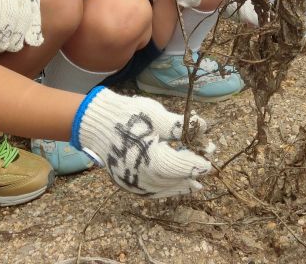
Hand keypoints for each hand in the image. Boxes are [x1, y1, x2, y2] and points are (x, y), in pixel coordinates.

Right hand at [72, 87, 212, 197]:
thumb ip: (181, 126)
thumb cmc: (127, 115)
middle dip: (191, 173)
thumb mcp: (157, 116)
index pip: (181, 165)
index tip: (210, 157)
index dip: (197, 162)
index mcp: (152, 160)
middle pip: (174, 180)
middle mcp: (143, 178)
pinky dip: (164, 189)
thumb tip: (204, 126)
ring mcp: (133, 183)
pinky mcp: (126, 184)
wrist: (95, 122)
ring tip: (194, 184)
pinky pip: (150, 192)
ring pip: (163, 190)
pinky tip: (173, 186)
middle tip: (206, 166)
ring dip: (180, 185)